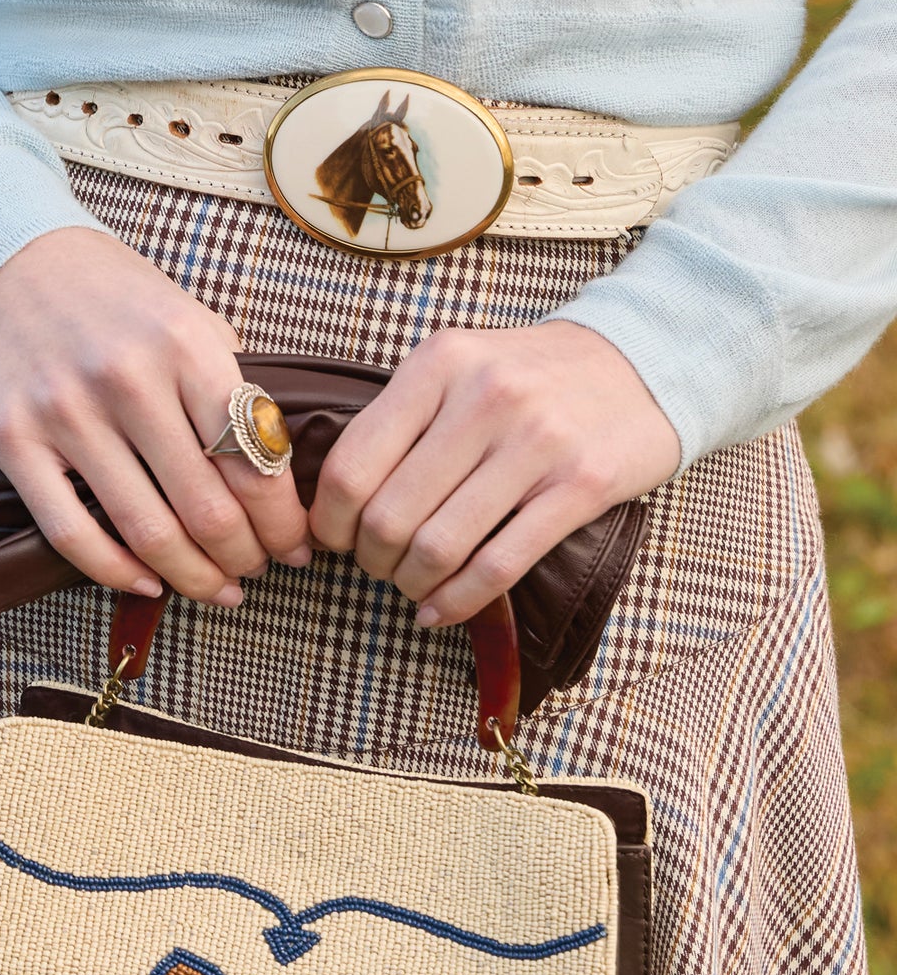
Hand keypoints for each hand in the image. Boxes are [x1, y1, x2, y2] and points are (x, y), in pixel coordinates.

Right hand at [0, 228, 310, 604]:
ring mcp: (66, 414)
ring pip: (147, 532)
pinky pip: (73, 534)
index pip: (255, 462)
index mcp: (186, 346)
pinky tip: (148, 585)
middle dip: (245, 558)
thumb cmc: (109, 295)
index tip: (295, 548)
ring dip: (193, 577)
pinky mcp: (13, 441)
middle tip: (256, 571)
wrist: (1, 256)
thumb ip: (229, 384)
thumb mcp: (186, 314)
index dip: (283, 523)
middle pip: (207, 510)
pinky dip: (118, 574)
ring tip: (216, 588)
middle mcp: (128, 381)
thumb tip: (277, 469)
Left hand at [309, 322, 679, 625]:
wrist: (644, 364)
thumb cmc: (533, 379)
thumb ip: (402, 420)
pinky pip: (498, 566)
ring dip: (412, 584)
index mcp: (439, 364)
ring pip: (439, 547)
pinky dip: (458, 601)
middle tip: (379, 567)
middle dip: (371, 561)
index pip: (351, 465)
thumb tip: (336, 503)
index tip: (335, 540)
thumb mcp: (460, 369)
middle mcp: (484, 397)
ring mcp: (536, 442)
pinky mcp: (580, 486)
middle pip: (389, 516)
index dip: (330, 521)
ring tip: (414, 587)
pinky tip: (440, 611)